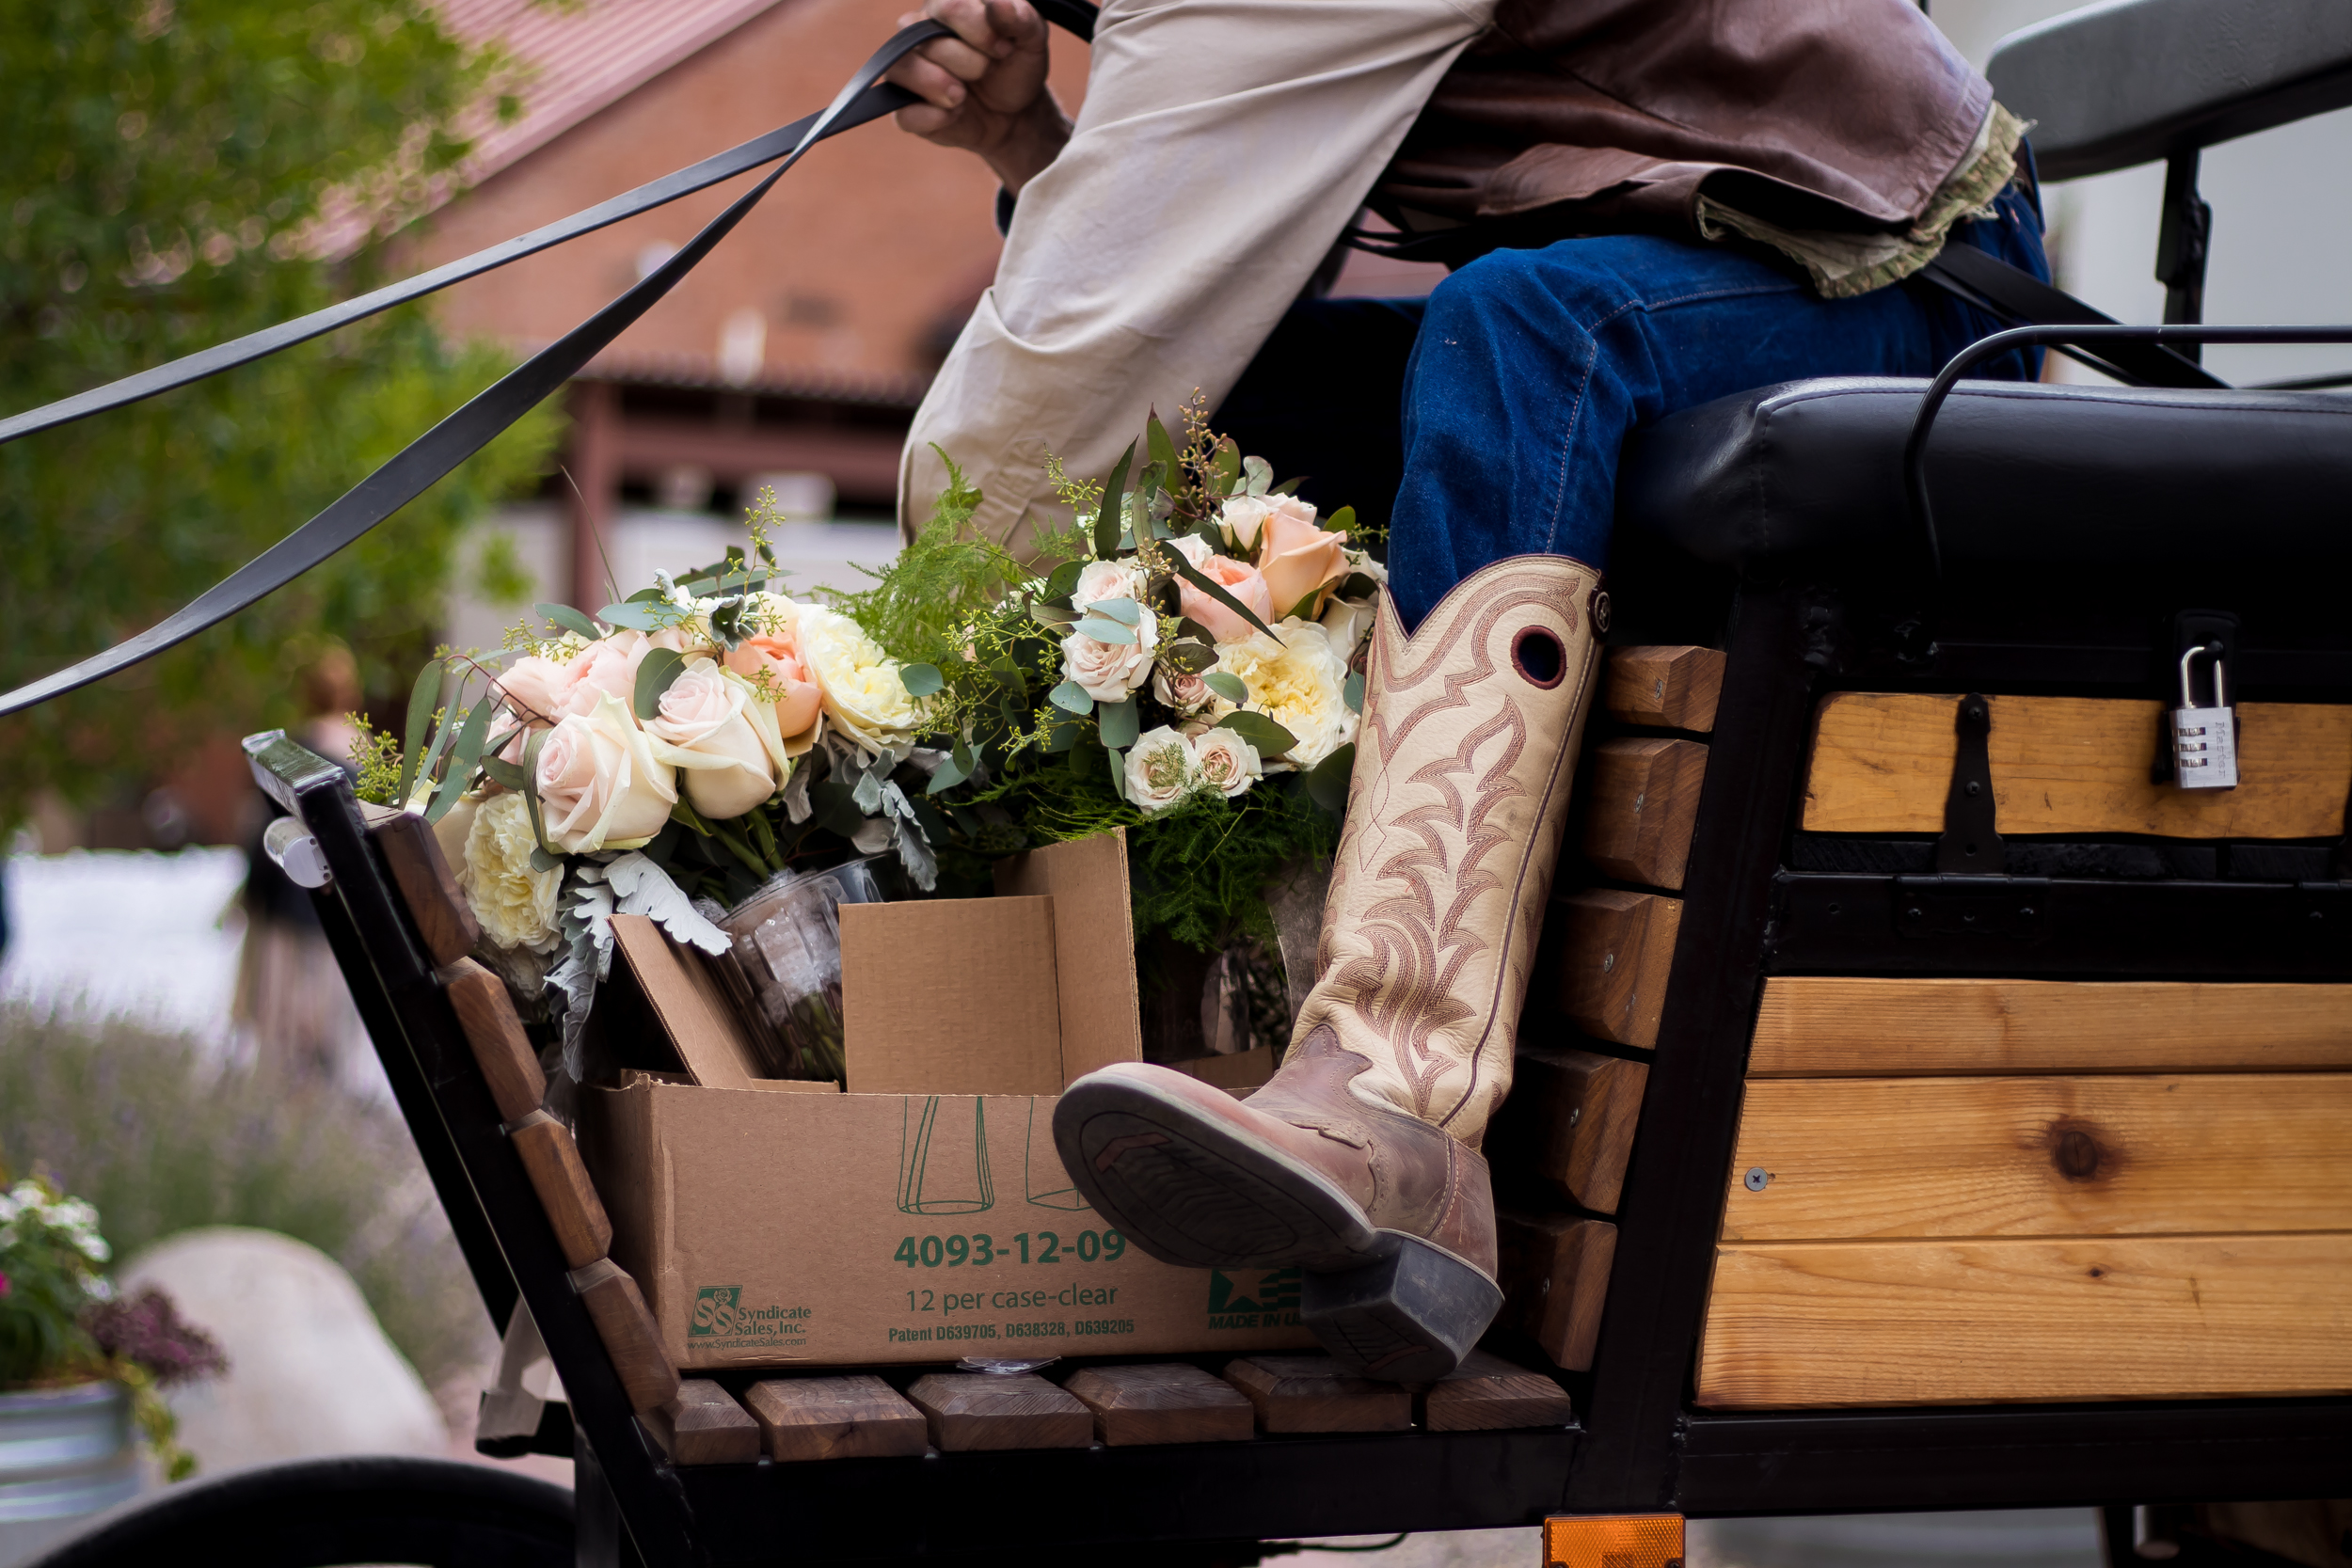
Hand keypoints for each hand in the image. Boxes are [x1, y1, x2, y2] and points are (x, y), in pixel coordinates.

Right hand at [886, 0, 1070, 195]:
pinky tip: (955, 115)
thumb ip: (1020, 18)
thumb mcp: (1031, 40)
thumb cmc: (1014, 67)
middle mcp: (918, 35)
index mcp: (947, 9)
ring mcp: (908, 72)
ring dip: (941, 86)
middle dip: (970, 62)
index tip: (1005, 49)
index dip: (980, 32)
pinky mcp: (906, 109)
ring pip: (901, 69)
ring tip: (964, 96)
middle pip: (927, 40)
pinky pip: (904, 113)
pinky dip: (933, 118)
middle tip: (988, 70)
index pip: (949, 8)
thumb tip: (998, 4)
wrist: (1015, 113)